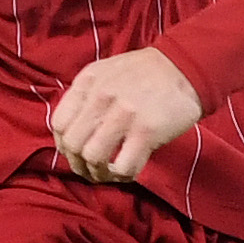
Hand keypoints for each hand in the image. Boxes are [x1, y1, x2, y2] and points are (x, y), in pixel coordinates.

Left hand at [52, 48, 203, 182]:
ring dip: (99, 173)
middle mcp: (101, 97)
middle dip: (79, 165)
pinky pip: (124, 166)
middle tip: (92, 170)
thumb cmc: (144, 72)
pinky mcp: (147, 131)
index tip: (77, 153)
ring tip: (109, 173)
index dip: (64, 146)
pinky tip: (128, 171)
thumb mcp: (106, 72)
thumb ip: (86, 96)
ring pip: (93, 157)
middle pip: (73, 145)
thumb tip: (72, 130)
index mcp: (88, 82)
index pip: (58, 124)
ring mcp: (123, 115)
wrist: (185, 67)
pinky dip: (122, 175)